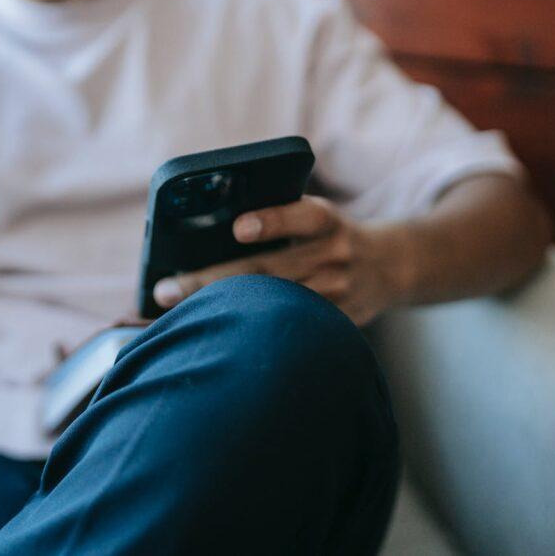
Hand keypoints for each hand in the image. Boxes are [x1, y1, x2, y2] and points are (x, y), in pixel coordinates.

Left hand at [152, 196, 410, 325]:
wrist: (390, 266)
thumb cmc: (330, 234)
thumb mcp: (315, 215)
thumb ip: (279, 217)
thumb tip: (209, 233)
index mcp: (326, 221)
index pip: (303, 216)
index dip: (272, 221)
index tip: (238, 228)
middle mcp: (332, 257)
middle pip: (266, 271)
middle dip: (210, 281)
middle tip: (164, 290)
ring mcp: (333, 295)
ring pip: (269, 308)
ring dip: (218, 313)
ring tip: (172, 319)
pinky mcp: (331, 326)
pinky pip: (281, 333)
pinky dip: (243, 337)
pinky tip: (208, 340)